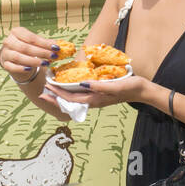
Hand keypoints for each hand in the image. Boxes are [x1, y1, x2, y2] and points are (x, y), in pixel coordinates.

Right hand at [0, 26, 58, 81]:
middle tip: (54, 56)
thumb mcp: (35, 42)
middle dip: (41, 52)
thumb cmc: (27, 47)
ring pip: (18, 57)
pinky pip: (12, 67)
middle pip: (25, 47)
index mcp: (17, 32)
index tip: (56, 48)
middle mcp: (9, 41)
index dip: (44, 43)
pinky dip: (21, 68)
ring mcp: (5, 53)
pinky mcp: (5, 64)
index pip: (31, 38)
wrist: (14, 57)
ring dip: (33, 61)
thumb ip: (45, 43)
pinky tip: (30, 69)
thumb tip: (56, 45)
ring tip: (46, 63)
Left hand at [38, 75, 152, 113]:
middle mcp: (93, 101)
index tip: (47, 86)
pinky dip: (71, 92)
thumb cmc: (130, 87)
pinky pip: (81, 95)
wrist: (142, 91)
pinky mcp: (99, 94)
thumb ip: (99, 86)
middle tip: (42, 92)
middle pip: (69, 101)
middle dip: (55, 97)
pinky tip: (69, 87)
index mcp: (95, 99)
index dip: (58, 93)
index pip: (71, 98)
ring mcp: (96, 98)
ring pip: (74, 99)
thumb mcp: (115, 85)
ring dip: (61, 95)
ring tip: (51, 91)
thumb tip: (82, 84)